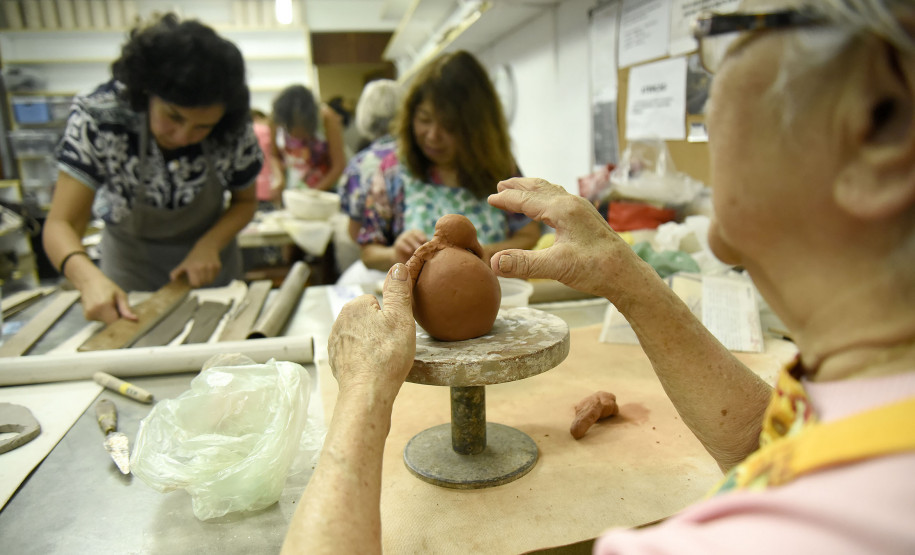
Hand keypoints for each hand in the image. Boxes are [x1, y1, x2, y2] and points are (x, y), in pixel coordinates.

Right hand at [79, 276, 136, 323]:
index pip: (116, 322)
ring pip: (105, 322)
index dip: (122, 320)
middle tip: (117, 307)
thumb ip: (126, 309)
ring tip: (108, 305)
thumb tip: (135, 319)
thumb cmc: (106, 286)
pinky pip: (100, 320)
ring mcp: (89, 315)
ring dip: (110, 316)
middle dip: (116, 318)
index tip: (126, 315)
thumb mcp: (120, 295)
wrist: (89, 281)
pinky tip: (102, 306)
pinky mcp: (87, 316)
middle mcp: (95, 312)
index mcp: (104, 306)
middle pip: (111, 323)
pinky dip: (103, 315)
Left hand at [170, 242, 221, 286]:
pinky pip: (215, 277)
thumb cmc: (194, 257)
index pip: (195, 284)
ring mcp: (211, 267)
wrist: (206, 247)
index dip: (194, 284)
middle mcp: (203, 267)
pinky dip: (212, 276)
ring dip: (206, 280)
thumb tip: (172, 280)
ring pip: (210, 281)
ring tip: (203, 274)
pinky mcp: (218, 266)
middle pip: (203, 283)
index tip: (193, 280)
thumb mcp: (183, 263)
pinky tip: (208, 270)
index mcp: (193, 268)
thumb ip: (176, 273)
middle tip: (198, 277)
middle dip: (200, 282)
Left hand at [328, 263, 415, 402]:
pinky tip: (373, 368)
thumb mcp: (401, 317)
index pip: (378, 302)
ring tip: (384, 358)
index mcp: (354, 306)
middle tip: (392, 346)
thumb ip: (398, 290)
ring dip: (372, 343)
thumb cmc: (387, 355)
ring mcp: (335, 342)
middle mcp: (339, 321)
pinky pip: (354, 352)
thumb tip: (397, 266)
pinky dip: (363, 358)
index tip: (395, 332)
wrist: (367, 392)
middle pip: (369, 318)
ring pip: (361, 335)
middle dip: (380, 329)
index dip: (390, 316)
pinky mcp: (336, 360)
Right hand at [392, 229, 427, 263]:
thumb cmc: (415, 251)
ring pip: (407, 238)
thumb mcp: (421, 247)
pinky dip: (405, 247)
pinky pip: (400, 244)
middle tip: (421, 246)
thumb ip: (426, 246)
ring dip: (412, 243)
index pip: (418, 232)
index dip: (421, 235)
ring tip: (416, 249)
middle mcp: (408, 234)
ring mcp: (402, 238)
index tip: (424, 239)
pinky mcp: (398, 244)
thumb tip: (434, 247)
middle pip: (412, 234)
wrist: (402, 256)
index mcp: (415, 233)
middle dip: (417, 240)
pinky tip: (409, 251)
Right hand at [487, 177, 636, 298]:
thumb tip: (493, 263)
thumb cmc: (595, 268)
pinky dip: (547, 197)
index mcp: (562, 210)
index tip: (490, 198)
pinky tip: (548, 207)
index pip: (527, 200)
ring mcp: (582, 210)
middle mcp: (573, 204)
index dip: (507, 199)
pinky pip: (562, 199)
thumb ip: (523, 264)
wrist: (626, 273)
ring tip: (520, 189)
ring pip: (552, 192)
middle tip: (501, 184)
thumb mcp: (556, 267)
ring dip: (533, 189)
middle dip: (519, 186)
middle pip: (540, 188)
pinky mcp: (588, 219)